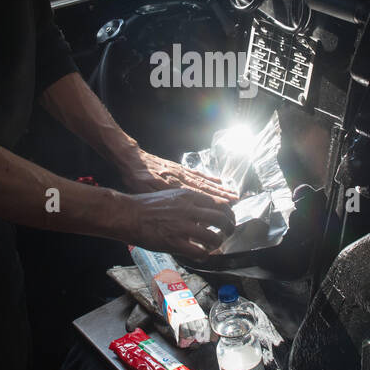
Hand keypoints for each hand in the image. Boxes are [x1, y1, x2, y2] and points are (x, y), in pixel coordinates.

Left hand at [117, 148, 239, 202]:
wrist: (132, 159)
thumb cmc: (137, 180)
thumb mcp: (148, 194)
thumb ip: (165, 202)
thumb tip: (180, 210)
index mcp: (175, 188)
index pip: (201, 196)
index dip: (217, 202)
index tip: (230, 206)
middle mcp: (182, 180)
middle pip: (207, 189)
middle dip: (223, 196)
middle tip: (237, 202)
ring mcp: (182, 173)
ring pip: (205, 182)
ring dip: (220, 189)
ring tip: (233, 194)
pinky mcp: (179, 168)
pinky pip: (198, 174)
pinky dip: (210, 178)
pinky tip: (219, 181)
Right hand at [123, 188, 236, 260]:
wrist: (127, 214)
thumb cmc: (145, 206)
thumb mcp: (170, 195)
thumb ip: (187, 202)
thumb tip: (201, 212)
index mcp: (188, 196)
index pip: (218, 203)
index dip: (227, 212)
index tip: (228, 218)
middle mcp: (188, 210)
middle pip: (222, 217)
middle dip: (230, 227)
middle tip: (229, 232)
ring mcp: (182, 227)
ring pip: (214, 236)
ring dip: (218, 243)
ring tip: (215, 245)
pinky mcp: (174, 242)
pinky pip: (199, 251)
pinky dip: (205, 255)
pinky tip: (202, 255)